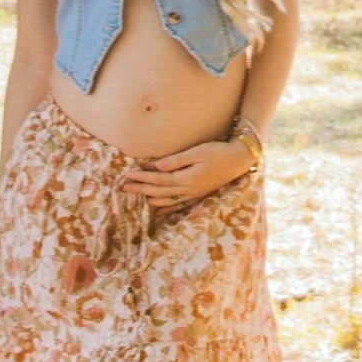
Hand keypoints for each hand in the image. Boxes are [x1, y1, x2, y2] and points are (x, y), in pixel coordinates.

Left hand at [126, 133, 256, 213]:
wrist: (237, 160)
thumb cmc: (218, 152)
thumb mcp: (198, 152)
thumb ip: (177, 160)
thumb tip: (157, 166)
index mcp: (187, 178)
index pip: (159, 179)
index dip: (143, 177)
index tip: (128, 175)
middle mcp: (188, 189)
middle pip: (159, 191)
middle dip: (141, 189)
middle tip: (124, 187)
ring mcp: (193, 194)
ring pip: (166, 200)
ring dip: (149, 197)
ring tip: (135, 195)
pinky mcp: (197, 195)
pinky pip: (177, 205)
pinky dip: (165, 207)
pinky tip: (157, 210)